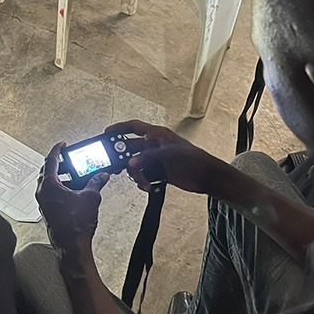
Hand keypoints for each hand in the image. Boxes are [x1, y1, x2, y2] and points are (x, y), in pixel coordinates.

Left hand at [36, 142, 109, 253]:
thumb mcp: (90, 197)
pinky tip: (73, 191)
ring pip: (49, 183)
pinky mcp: (48, 211)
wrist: (72, 246)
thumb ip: (96, 182)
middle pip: (47, 171)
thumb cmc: (75, 225)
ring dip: (61, 176)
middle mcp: (43, 193)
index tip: (62, 145)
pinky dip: (60, 188)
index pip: (51, 160)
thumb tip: (101, 176)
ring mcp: (43, 203)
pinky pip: (51, 193)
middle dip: (59, 163)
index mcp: (49, 186)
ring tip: (75, 174)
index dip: (58, 150)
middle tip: (68, 158)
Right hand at [106, 120, 222, 193]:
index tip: (106, 132)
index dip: (120, 128)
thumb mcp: (169, 154)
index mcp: (157, 135)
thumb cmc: (194, 159)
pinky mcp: (159, 173)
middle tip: (117, 165)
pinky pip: (144, 176)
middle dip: (124, 158)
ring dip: (136, 173)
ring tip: (142, 180)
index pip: (134, 127)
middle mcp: (154, 146)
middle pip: (131, 149)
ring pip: (136, 165)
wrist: (207, 177)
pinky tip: (147, 185)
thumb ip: (148, 158)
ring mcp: (156, 160)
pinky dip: (143, 181)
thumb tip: (130, 164)